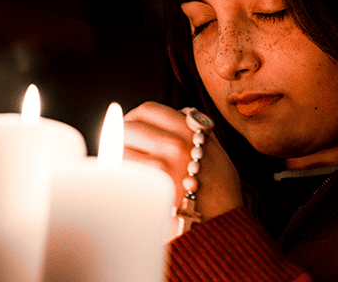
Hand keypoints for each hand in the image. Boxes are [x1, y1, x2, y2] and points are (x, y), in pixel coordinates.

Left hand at [123, 101, 242, 237]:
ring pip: (119, 149)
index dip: (134, 118)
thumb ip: (196, 133)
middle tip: (123, 151)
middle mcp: (176, 143)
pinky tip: (125, 185)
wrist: (222, 228)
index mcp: (191, 130)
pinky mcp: (147, 186)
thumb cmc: (220, 193)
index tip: (131, 127)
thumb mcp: (216, 153)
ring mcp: (161, 165)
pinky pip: (120, 172)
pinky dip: (117, 176)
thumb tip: (177, 116)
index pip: (148, 110)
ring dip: (116, 158)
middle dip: (121, 138)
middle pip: (129, 127)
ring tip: (125, 170)